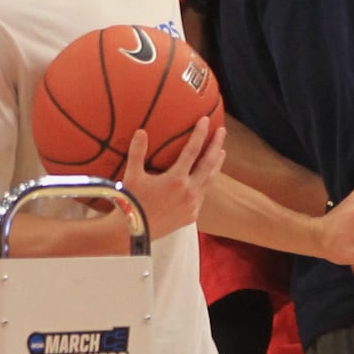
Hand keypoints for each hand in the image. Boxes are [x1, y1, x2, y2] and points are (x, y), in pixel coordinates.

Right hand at [121, 117, 224, 238]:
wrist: (134, 233)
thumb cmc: (131, 203)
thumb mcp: (132, 176)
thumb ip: (137, 152)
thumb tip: (141, 131)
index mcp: (176, 179)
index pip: (193, 150)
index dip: (200, 133)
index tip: (205, 120)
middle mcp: (189, 191)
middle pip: (209, 163)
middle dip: (216, 144)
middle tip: (222, 131)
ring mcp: (193, 204)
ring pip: (210, 179)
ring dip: (216, 164)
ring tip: (221, 151)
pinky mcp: (192, 215)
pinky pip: (203, 194)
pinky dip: (207, 182)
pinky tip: (207, 176)